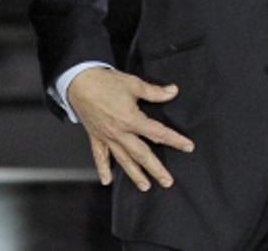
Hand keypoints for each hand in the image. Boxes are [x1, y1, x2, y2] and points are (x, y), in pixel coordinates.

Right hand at [66, 67, 195, 191]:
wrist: (79, 81)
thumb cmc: (105, 81)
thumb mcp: (133, 84)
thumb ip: (154, 92)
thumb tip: (172, 91)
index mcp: (131, 119)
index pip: (158, 133)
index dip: (175, 140)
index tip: (188, 147)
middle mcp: (120, 132)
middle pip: (142, 155)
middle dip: (156, 169)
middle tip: (167, 181)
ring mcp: (107, 137)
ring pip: (123, 160)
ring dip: (135, 174)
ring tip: (145, 186)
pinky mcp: (95, 137)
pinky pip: (99, 156)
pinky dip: (103, 169)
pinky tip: (108, 180)